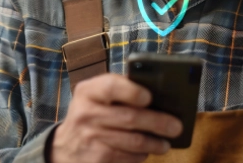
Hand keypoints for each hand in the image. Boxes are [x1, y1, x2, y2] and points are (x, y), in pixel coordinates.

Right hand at [49, 74, 182, 162]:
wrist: (65, 146)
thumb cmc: (90, 114)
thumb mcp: (95, 97)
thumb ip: (118, 91)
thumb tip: (157, 93)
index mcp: (87, 91)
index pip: (110, 86)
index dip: (132, 91)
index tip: (150, 96)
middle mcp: (85, 113)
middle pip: (129, 117)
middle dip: (157, 122)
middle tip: (176, 126)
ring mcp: (90, 137)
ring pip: (133, 141)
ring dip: (154, 143)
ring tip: (166, 142)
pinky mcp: (96, 158)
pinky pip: (127, 157)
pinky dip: (141, 155)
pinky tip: (147, 151)